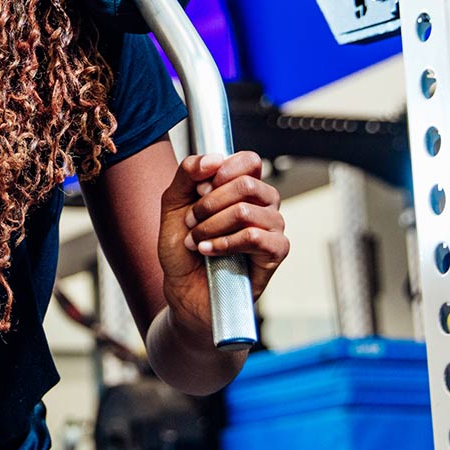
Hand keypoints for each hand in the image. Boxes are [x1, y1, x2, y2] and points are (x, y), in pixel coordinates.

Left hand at [156, 151, 287, 332]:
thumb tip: (212, 158)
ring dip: (211, 226)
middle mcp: (264, 204)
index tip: (200, 189)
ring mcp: (273, 227)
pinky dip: (224, 243)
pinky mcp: (276, 253)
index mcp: (244, 188)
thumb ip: (187, 174)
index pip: (249, 160)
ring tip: (197, 240)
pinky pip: (255, 237)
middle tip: (191, 221)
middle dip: (208, 203)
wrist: (184, 291)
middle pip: (247, 184)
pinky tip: (209, 252)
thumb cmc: (183, 248)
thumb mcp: (174, 204)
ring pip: (246, 211)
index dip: (223, 170)